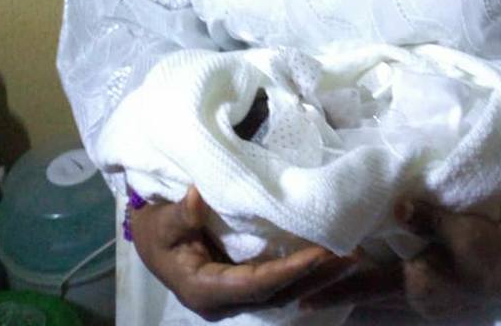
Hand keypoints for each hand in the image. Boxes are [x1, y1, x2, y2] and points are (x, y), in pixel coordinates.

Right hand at [130, 186, 357, 320]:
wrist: (147, 239)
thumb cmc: (154, 228)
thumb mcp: (159, 220)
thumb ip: (178, 214)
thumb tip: (196, 198)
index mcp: (204, 290)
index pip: (255, 284)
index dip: (288, 271)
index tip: (319, 254)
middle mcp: (224, 301)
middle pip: (278, 295)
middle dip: (316, 277)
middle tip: (352, 256)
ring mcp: (236, 296)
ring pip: (283, 294)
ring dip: (318, 278)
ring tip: (352, 258)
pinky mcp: (244, 285)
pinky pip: (279, 285)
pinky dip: (305, 275)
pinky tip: (329, 260)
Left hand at [301, 200, 500, 319]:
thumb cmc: (485, 245)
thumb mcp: (456, 226)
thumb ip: (424, 216)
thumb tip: (395, 205)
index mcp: (415, 283)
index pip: (364, 286)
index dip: (334, 289)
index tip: (302, 295)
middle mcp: (415, 301)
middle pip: (366, 301)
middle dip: (337, 298)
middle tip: (304, 296)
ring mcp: (426, 308)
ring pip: (380, 306)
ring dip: (356, 300)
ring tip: (329, 296)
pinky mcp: (435, 305)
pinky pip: (395, 306)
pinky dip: (376, 301)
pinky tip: (369, 294)